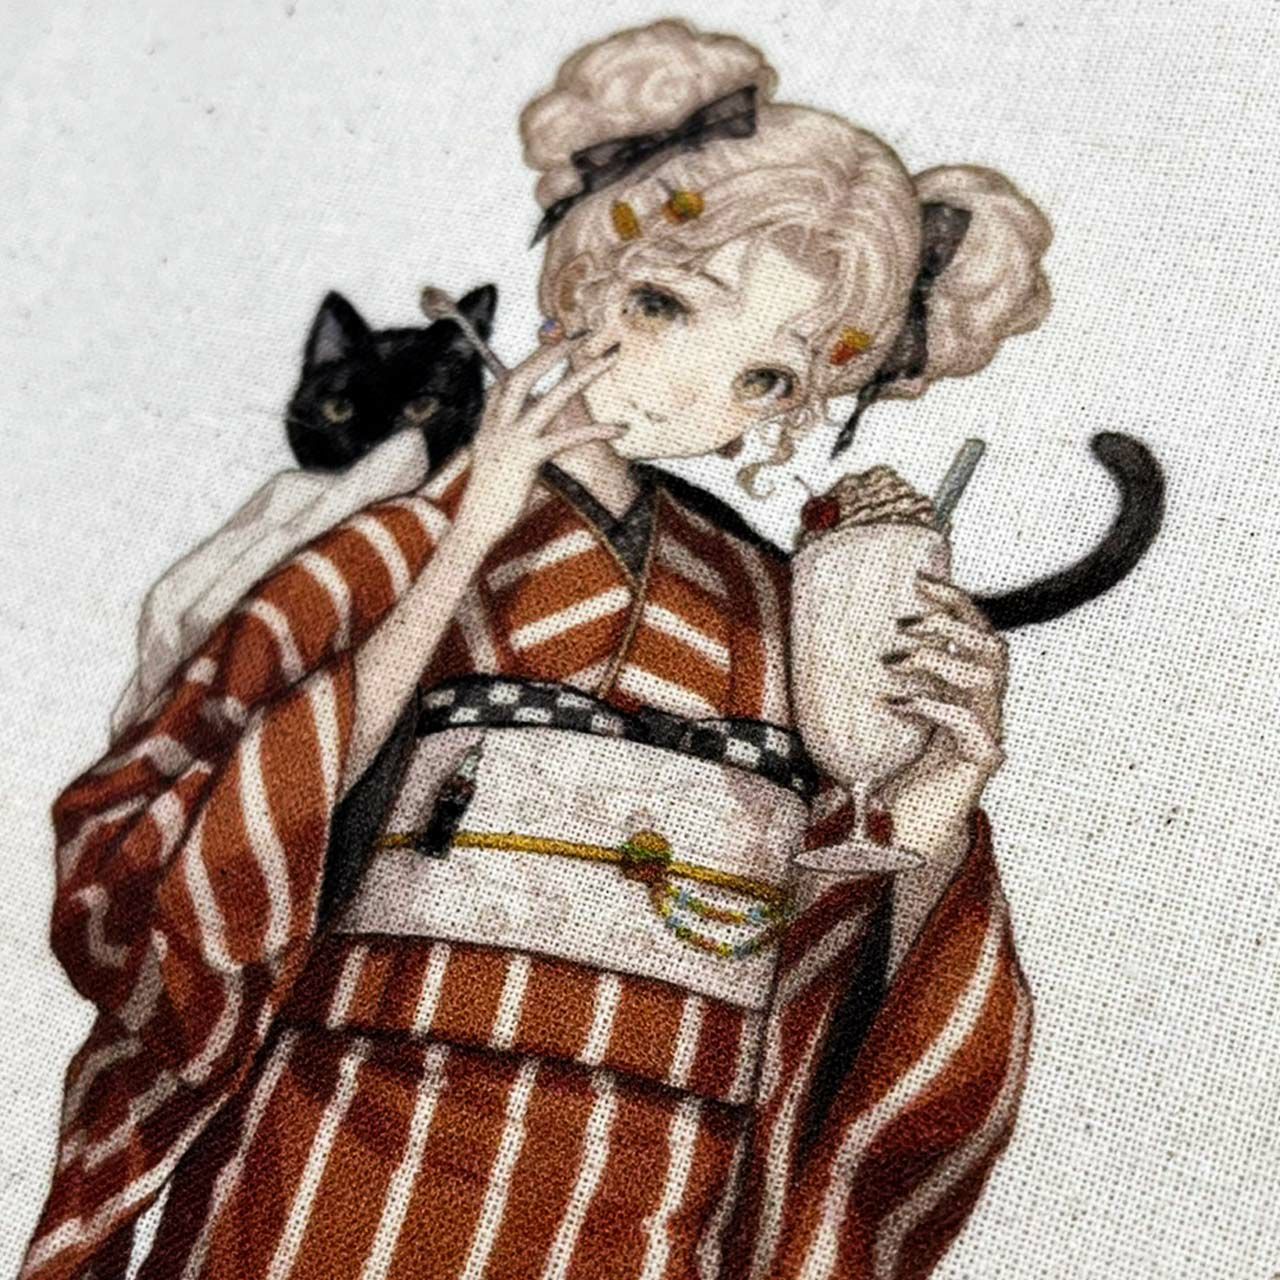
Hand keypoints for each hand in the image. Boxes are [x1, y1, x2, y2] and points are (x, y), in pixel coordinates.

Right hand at [453, 338, 623, 543]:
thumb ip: (513, 447)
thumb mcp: (495, 466)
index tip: (549, 345)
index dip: (527, 362)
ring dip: (581, 375)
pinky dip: (595, 432)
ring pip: (549, 398)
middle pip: (522, 375)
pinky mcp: (527, 459)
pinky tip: (620, 428)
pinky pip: (567, 439)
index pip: (505, 384)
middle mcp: (497, 426)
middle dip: (551, 352)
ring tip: (608, 360)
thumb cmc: (488, 502)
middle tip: (580, 335)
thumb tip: (530, 440)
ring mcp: (511, 440)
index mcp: (488, 425)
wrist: (474, 526)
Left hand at [875, 575, 1007, 854]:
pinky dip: (929, 703)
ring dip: (938, 658)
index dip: (955, 601)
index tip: (919, 578)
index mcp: (965, 694)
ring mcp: (988, 735)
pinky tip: (892, 702)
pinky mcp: (982, 762)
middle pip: (993, 644)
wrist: (896, 841)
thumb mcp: (882, 723)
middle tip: (902, 623)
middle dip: (951, 621)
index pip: (977, 633)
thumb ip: (883, 684)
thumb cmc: (887, 782)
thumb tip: (841, 639)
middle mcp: (983, 710)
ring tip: (892, 660)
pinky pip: (967, 720)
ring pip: (987, 674)